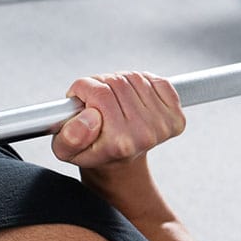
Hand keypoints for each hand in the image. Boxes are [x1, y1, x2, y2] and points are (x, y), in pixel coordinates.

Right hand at [51, 72, 185, 169]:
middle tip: (94, 100)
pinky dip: (140, 83)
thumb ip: (68, 137)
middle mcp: (144, 135)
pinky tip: (131, 99)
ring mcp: (162, 126)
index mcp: (118, 143)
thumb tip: (90, 116)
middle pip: (117, 83)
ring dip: (118, 82)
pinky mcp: (175, 117)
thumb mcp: (65, 151)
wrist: (119, 162)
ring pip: (134, 78)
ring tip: (111, 100)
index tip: (80, 99)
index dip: (83, 89)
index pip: (100, 93)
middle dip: (99, 84)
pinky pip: (155, 80)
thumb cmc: (92, 153)